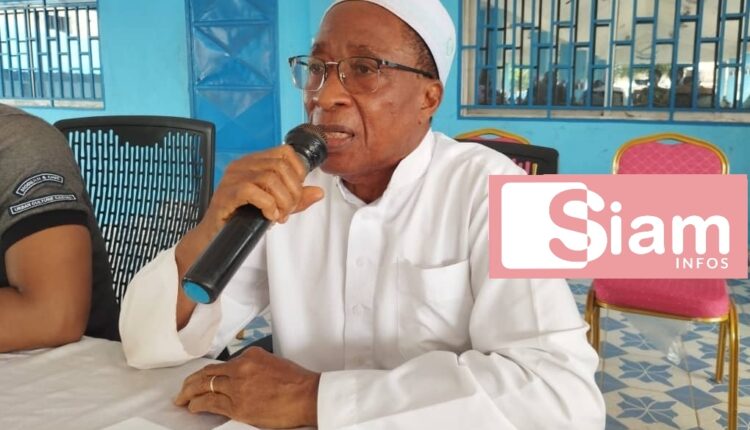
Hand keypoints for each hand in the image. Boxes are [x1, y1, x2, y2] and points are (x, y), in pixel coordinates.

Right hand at [174, 146, 324, 326]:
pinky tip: (269, 217)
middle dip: (292, 192)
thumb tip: (318, 192)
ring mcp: (232, 178)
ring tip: (279, 216)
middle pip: (280, 166)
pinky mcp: (226, 194)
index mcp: (254, 162)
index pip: (285, 152)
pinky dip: (268, 205)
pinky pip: (253, 191)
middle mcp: (242, 165)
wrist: (213, 237)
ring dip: (282, 200)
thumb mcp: (275, 205)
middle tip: (288, 210)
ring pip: (270, 177)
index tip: (297, 192)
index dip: (298, 172)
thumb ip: (296, 198)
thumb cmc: (242, 218)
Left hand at [175, 347, 319, 427]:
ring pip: (205, 386)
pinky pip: (210, 402)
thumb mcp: (275, 365)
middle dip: (192, 382)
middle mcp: (242, 368)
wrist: (308, 396)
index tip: (202, 378)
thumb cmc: (298, 384)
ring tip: (182, 399)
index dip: (208, 373)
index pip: (223, 364)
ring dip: (189, 393)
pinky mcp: (237, 405)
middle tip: (183, 389)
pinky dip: (197, 405)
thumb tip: (243, 381)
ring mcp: (238, 386)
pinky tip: (192, 407)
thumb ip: (255, 369)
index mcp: (252, 356)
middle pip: (208, 373)